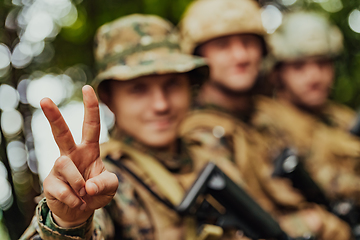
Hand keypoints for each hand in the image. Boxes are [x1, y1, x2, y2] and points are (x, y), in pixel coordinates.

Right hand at [42, 85, 117, 226]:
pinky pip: (61, 189)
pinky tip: (77, 202)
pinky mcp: (50, 183)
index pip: (91, 125)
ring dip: (78, 184)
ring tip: (84, 195)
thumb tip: (88, 187)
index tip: (87, 87)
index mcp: (89, 149)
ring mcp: (59, 167)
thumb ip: (106, 184)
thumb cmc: (97, 192)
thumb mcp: (111, 187)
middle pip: (61, 132)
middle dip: (54, 116)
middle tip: (44, 99)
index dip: (91, 107)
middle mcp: (72, 154)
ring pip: (64, 165)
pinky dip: (73, 199)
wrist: (81, 211)